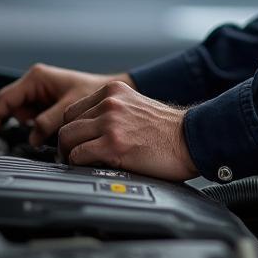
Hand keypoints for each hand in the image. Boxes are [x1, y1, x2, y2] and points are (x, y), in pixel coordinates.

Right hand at [0, 63, 135, 144]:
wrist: (111, 91)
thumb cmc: (96, 91)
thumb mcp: (71, 106)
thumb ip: (49, 121)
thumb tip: (33, 137)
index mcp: (37, 78)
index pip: (5, 99)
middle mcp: (35, 83)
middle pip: (10, 107)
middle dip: (18, 123)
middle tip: (31, 134)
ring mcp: (39, 92)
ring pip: (22, 115)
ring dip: (32, 126)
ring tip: (53, 125)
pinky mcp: (45, 102)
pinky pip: (33, 118)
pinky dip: (39, 126)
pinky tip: (54, 126)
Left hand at [58, 80, 197, 180]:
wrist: (190, 138)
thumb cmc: (168, 129)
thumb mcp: (136, 106)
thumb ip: (112, 111)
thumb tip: (88, 130)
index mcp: (114, 91)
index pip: (73, 109)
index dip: (73, 129)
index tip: (78, 141)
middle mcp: (110, 103)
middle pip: (66, 124)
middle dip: (68, 143)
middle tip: (76, 156)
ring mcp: (111, 123)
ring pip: (66, 139)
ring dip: (71, 154)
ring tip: (83, 163)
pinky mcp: (113, 145)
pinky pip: (77, 156)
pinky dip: (80, 165)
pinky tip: (94, 166)